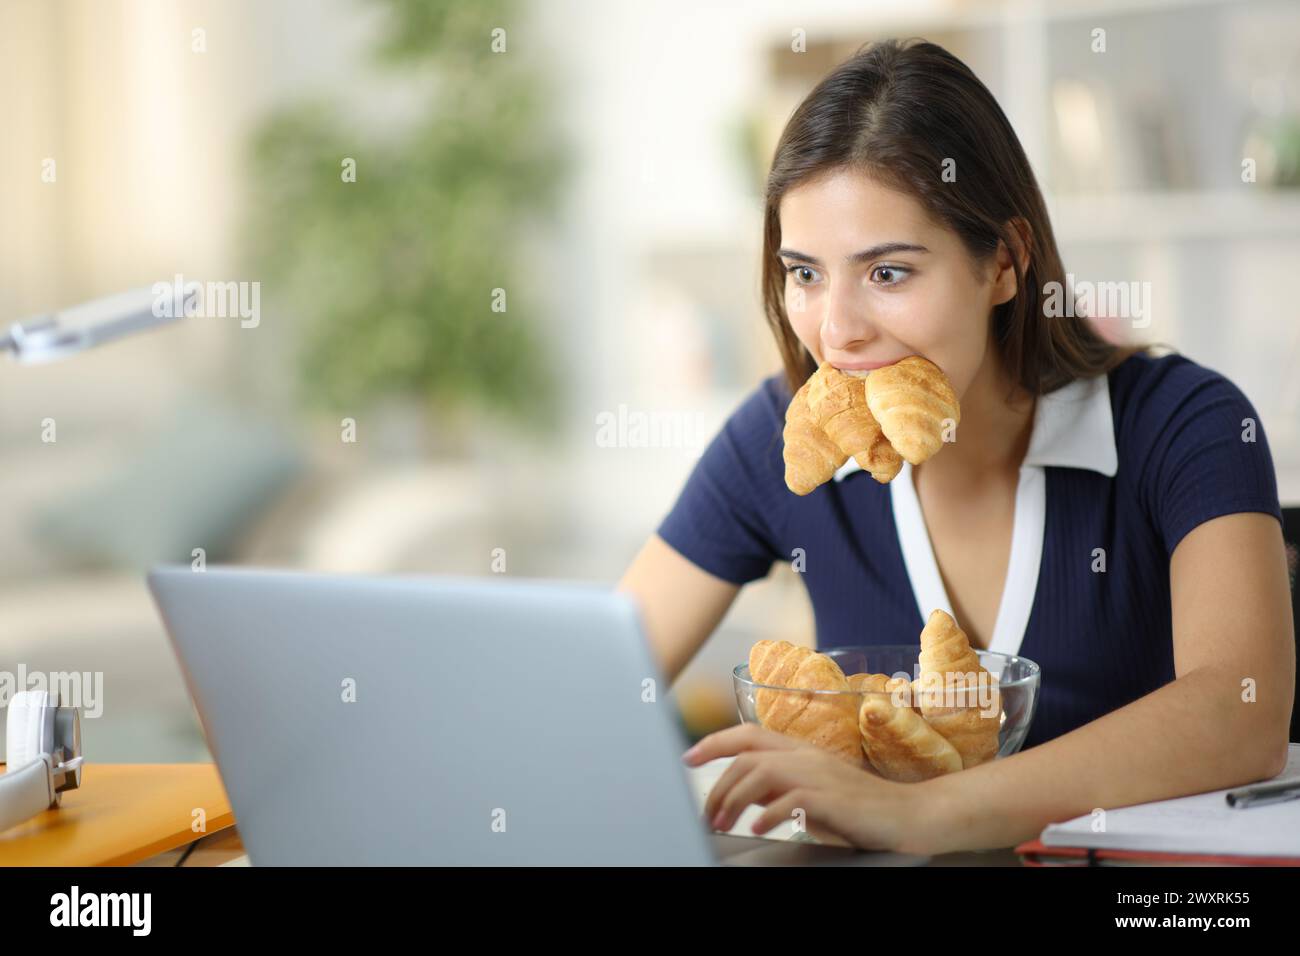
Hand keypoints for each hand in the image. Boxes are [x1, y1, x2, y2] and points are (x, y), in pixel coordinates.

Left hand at [684, 723, 948, 855]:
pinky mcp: (832, 798)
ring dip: (734, 799)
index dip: (715, 741)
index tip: (688, 757)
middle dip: (717, 785)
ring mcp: (820, 775)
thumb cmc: (861, 808)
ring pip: (760, 772)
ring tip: (723, 824)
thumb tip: (746, 794)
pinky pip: (790, 799)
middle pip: (746, 756)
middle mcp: (807, 756)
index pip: (748, 734)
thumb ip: (782, 786)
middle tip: (706, 815)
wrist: (910, 815)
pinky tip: (758, 828)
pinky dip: (767, 813)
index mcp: (801, 751)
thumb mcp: (814, 792)